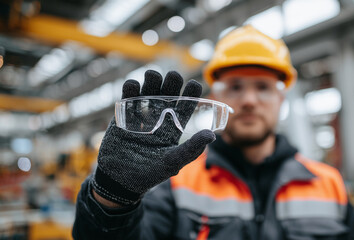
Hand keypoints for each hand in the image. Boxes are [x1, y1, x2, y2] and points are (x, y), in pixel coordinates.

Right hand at [91, 70, 215, 205]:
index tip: (194, 84)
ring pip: (149, 93)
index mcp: (174, 127)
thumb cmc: (149, 174)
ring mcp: (141, 115)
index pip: (185, 107)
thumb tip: (212, 134)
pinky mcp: (124, 116)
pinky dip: (130, 90)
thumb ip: (191, 148)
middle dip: (171, 84)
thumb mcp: (172, 162)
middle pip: (168, 95)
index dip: (191, 94)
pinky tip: (133, 85)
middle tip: (173, 76)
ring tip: (152, 75)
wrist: (120, 180)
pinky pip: (128, 99)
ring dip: (151, 82)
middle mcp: (160, 118)